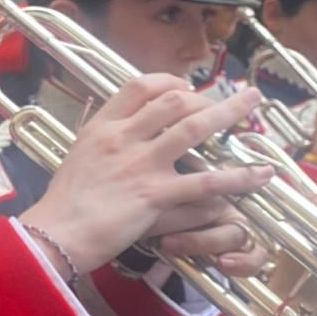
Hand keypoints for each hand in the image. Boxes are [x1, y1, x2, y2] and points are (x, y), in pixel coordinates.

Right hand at [20, 76, 274, 273]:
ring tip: (253, 102)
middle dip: (205, 95)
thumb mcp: (79, 157)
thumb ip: (105, 141)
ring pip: (193, 128)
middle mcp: (122, 139)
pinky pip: (205, 182)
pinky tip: (260, 173)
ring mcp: (140, 165)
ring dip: (228, 113)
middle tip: (227, 100)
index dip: (169, 82)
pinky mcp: (155, 195)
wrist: (56, 234)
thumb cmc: (64, 203)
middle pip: (172, 101)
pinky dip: (237, 177)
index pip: (139, 86)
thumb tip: (127, 131)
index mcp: (102, 127)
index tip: (185, 88)